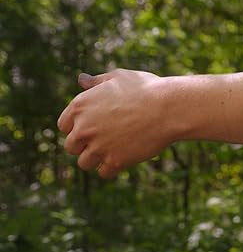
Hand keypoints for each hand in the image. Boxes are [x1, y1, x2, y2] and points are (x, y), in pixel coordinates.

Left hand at [57, 69, 175, 177]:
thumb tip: (81, 79)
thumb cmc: (146, 89)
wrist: (169, 108)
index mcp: (80, 106)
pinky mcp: (115, 161)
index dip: (78, 128)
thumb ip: (97, 81)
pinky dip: (112, 168)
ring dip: (97, 159)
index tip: (93, 129)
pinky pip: (104, 173)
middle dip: (85, 145)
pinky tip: (124, 158)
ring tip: (115, 151)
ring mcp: (99, 146)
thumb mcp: (119, 78)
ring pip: (85, 163)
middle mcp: (84, 128)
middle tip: (105, 141)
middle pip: (71, 147)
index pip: (64, 126)